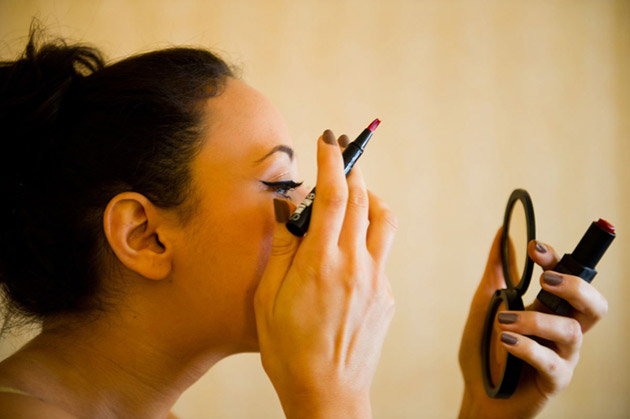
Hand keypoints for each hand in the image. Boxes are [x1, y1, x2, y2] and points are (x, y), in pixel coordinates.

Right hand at [254, 130, 396, 418]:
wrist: (327, 392)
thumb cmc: (289, 349)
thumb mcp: (268, 298)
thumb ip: (282, 248)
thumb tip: (289, 210)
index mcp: (321, 263)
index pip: (333, 197)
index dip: (333, 162)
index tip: (329, 140)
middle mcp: (355, 266)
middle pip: (363, 200)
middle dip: (352, 170)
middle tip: (342, 155)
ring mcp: (376, 280)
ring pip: (383, 221)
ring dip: (371, 199)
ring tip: (355, 196)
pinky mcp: (386, 295)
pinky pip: (382, 253)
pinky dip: (368, 237)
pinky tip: (350, 252)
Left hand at [458, 228, 607, 417]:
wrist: (477, 394)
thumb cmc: (484, 350)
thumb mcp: (485, 304)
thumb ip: (497, 271)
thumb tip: (503, 233)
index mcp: (549, 309)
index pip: (569, 279)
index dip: (558, 260)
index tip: (533, 248)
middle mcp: (561, 330)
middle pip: (595, 305)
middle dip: (576, 287)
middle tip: (545, 281)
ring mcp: (562, 356)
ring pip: (573, 331)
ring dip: (537, 320)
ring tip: (504, 321)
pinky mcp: (554, 381)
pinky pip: (552, 362)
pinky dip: (528, 347)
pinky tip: (506, 340)